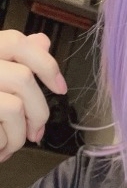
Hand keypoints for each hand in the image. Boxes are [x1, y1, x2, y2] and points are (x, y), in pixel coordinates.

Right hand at [0, 31, 66, 161]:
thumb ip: (14, 58)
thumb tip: (42, 42)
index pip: (17, 42)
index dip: (45, 64)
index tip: (60, 87)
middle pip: (24, 78)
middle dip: (39, 111)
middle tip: (36, 131)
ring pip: (16, 106)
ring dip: (20, 133)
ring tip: (11, 145)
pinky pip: (1, 125)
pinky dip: (7, 142)